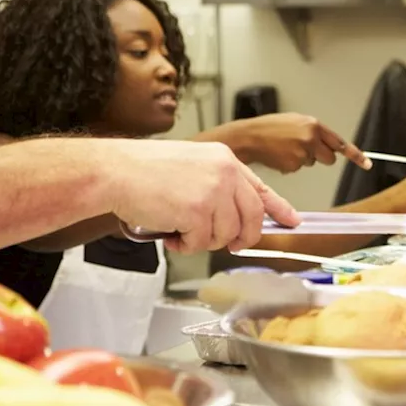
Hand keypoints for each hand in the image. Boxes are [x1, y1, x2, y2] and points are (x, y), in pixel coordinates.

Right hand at [102, 140, 299, 253]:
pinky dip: (186, 245)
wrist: (112, 171)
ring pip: (227, 234)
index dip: (279, 209)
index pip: (261, 188)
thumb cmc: (142, 170)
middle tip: (225, 243)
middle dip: (240, 237)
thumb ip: (217, 185)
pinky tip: (171, 233)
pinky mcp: (198, 211)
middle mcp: (225, 173)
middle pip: (252, 218)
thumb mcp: (192, 165)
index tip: (292, 221)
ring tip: (181, 230)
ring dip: (204, 241)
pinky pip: (202, 242)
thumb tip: (234, 213)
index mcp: (225, 160)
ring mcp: (213, 191)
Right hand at [225, 113, 369, 173]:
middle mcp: (310, 138)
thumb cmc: (270, 128)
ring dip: (304, 159)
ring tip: (286, 148)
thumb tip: (329, 144)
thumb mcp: (295, 121)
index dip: (356, 155)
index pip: (340, 142)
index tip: (368, 163)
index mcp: (313, 125)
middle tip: (304, 149)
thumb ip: (314, 131)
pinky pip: (299, 169)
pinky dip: (291, 164)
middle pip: (330, 158)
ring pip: (313, 163)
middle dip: (321, 157)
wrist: (249, 137)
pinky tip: (280, 155)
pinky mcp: (293, 165)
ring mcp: (302, 153)